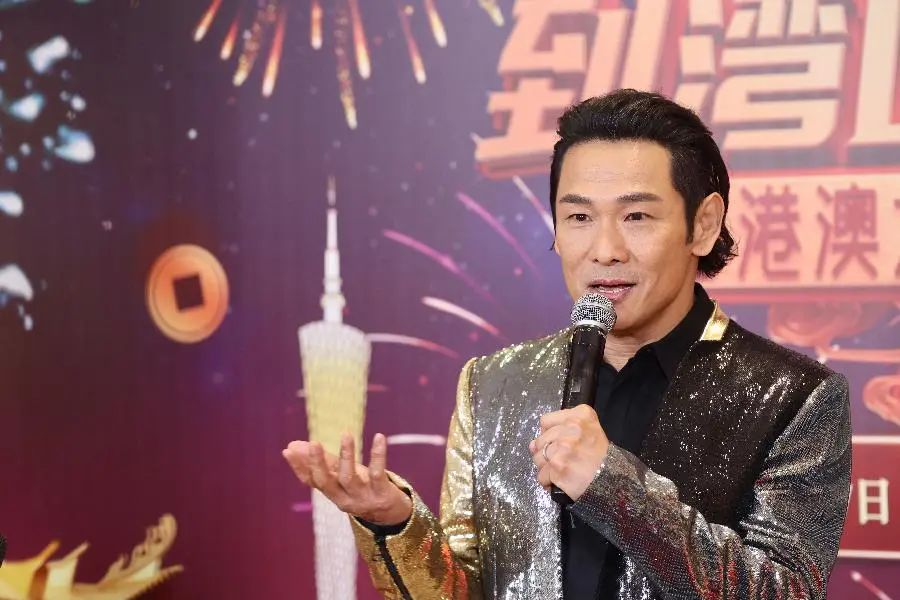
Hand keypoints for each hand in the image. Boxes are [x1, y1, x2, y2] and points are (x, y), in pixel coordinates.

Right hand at [282, 432, 412, 525]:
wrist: (391, 514)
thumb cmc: (362, 489)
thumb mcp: (341, 476)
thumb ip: (322, 461)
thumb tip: (293, 445)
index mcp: (333, 494)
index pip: (312, 481)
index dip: (299, 467)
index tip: (288, 450)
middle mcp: (344, 499)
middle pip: (326, 483)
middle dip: (318, 463)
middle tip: (313, 443)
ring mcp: (363, 497)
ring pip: (349, 478)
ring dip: (347, 455)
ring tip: (346, 434)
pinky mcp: (382, 493)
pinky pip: (377, 473)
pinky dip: (378, 455)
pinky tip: (379, 437)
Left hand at [529, 404, 608, 500]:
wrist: (611, 480)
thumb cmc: (601, 458)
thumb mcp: (591, 431)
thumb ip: (563, 429)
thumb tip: (533, 444)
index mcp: (581, 415)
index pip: (546, 421)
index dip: (549, 434)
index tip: (559, 442)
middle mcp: (571, 428)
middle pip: (540, 441)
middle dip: (547, 453)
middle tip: (563, 460)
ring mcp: (563, 447)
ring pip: (538, 458)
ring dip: (547, 468)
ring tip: (562, 471)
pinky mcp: (557, 466)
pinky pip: (541, 475)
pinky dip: (548, 481)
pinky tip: (561, 481)